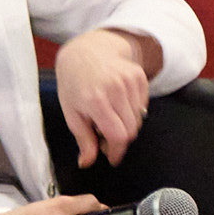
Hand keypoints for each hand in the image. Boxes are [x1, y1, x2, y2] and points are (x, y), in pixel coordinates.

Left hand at [55, 26, 156, 166]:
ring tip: (109, 118)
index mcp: (96, 100)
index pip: (118, 135)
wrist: (86, 52)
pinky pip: (143, 106)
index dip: (116, 151)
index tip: (111, 157)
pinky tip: (118, 105)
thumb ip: (83, 139)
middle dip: (119, 139)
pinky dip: (132, 112)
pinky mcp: (140, 77)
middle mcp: (116, 89)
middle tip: (105, 138)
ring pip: (138, 119)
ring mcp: (130, 81)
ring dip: (126, 125)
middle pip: (131, 130)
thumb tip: (87, 162)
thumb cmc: (74, 83)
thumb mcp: (71, 112)